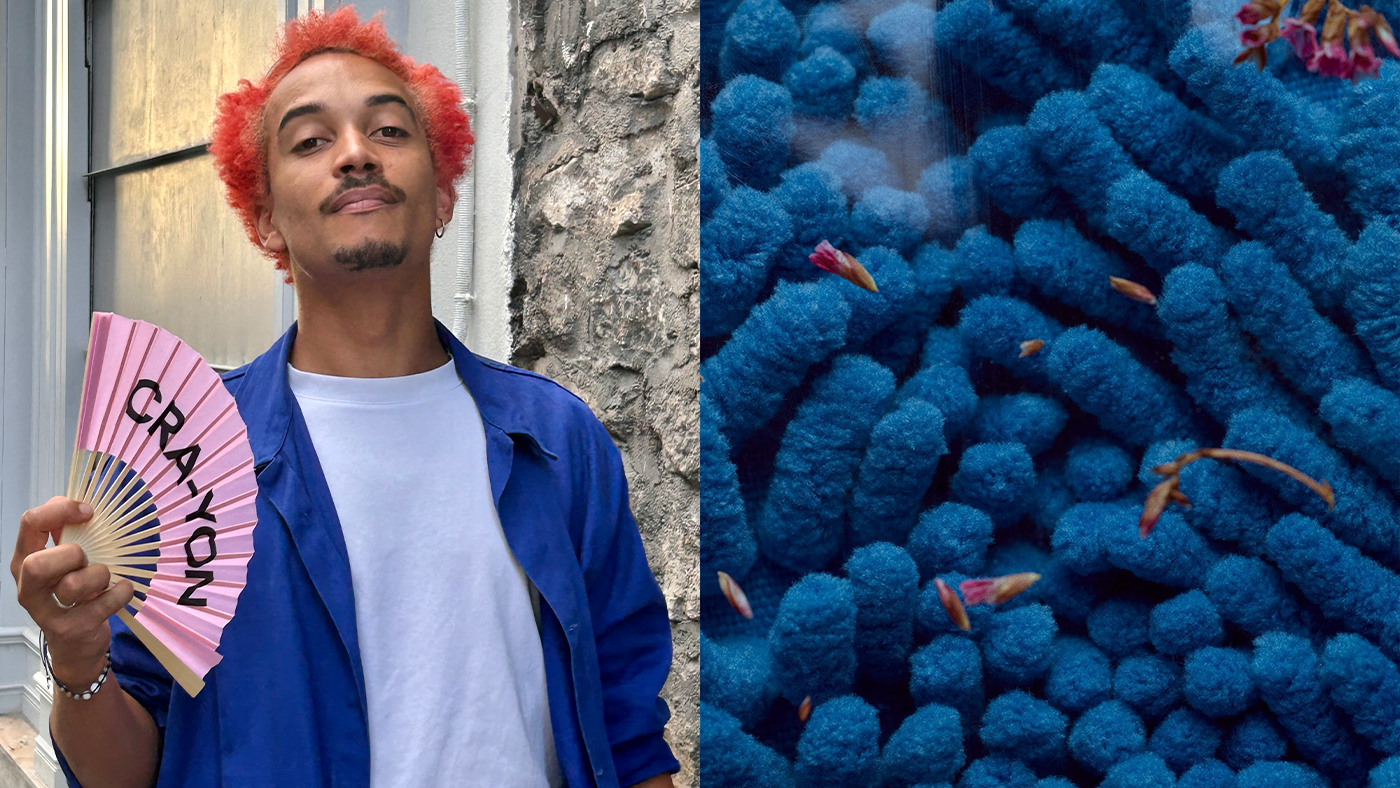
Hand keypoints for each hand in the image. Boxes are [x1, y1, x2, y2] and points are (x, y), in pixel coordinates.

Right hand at [11, 497, 134, 687]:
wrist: (75, 643)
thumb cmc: (72, 591)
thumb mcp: (65, 559)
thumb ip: (67, 531)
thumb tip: (81, 508)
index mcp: (25, 559)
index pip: (30, 523)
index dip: (61, 510)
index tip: (88, 512)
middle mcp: (28, 586)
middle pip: (38, 563)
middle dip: (72, 555)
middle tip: (86, 560)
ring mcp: (46, 612)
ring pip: (72, 585)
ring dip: (99, 576)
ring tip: (103, 580)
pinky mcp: (71, 630)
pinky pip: (103, 604)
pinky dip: (120, 592)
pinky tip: (121, 590)